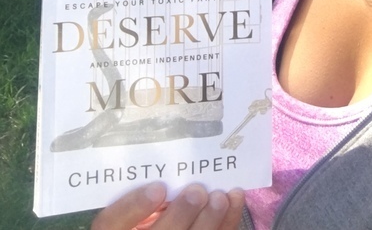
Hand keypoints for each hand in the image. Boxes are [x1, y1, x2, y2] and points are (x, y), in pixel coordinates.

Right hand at [91, 182, 244, 229]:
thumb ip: (138, 195)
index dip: (134, 206)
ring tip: (220, 197)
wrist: (172, 227)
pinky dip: (228, 221)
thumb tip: (163, 172)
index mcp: (114, 229)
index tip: (158, 188)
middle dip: (181, 215)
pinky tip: (234, 199)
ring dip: (209, 221)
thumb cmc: (144, 211)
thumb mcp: (131, 206)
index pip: (112, 222)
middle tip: (197, 191)